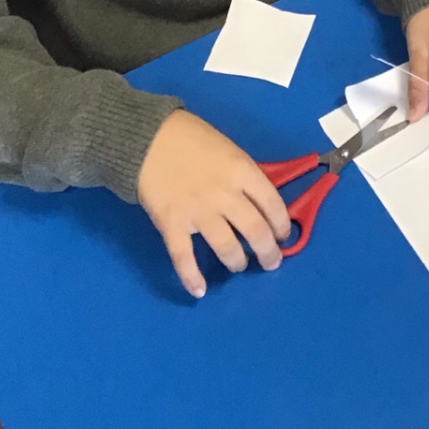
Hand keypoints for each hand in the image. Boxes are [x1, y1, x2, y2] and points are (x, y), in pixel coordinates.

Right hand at [137, 111, 291, 298]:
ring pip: (227, 247)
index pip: (273, 204)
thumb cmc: (191, 139)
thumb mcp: (229, 150)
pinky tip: (199, 291)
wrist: (146, 137)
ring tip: (239, 265)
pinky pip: (184, 257)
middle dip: (267, 252)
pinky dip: (192, 277)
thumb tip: (258, 205)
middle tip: (270, 262)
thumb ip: (244, 177)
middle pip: (255, 231)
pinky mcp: (172, 224)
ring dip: (237, 262)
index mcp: (242, 170)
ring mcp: (198, 211)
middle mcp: (225, 194)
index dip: (281, 225)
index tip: (282, 236)